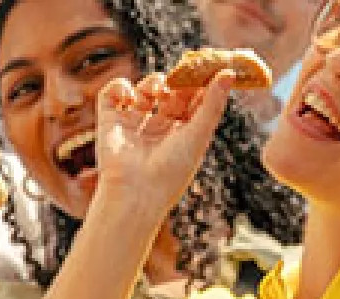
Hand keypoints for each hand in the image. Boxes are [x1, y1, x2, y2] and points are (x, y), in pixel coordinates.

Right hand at [92, 70, 235, 221]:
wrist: (135, 194)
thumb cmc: (171, 171)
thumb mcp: (198, 134)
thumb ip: (212, 103)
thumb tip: (230, 73)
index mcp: (183, 134)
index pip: (194, 100)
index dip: (201, 82)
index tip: (210, 63)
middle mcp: (159, 128)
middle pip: (171, 92)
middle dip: (178, 78)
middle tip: (187, 65)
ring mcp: (134, 124)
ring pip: (144, 90)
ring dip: (152, 83)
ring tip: (157, 91)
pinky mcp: (110, 122)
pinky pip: (112, 95)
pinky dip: (119, 88)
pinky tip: (130, 97)